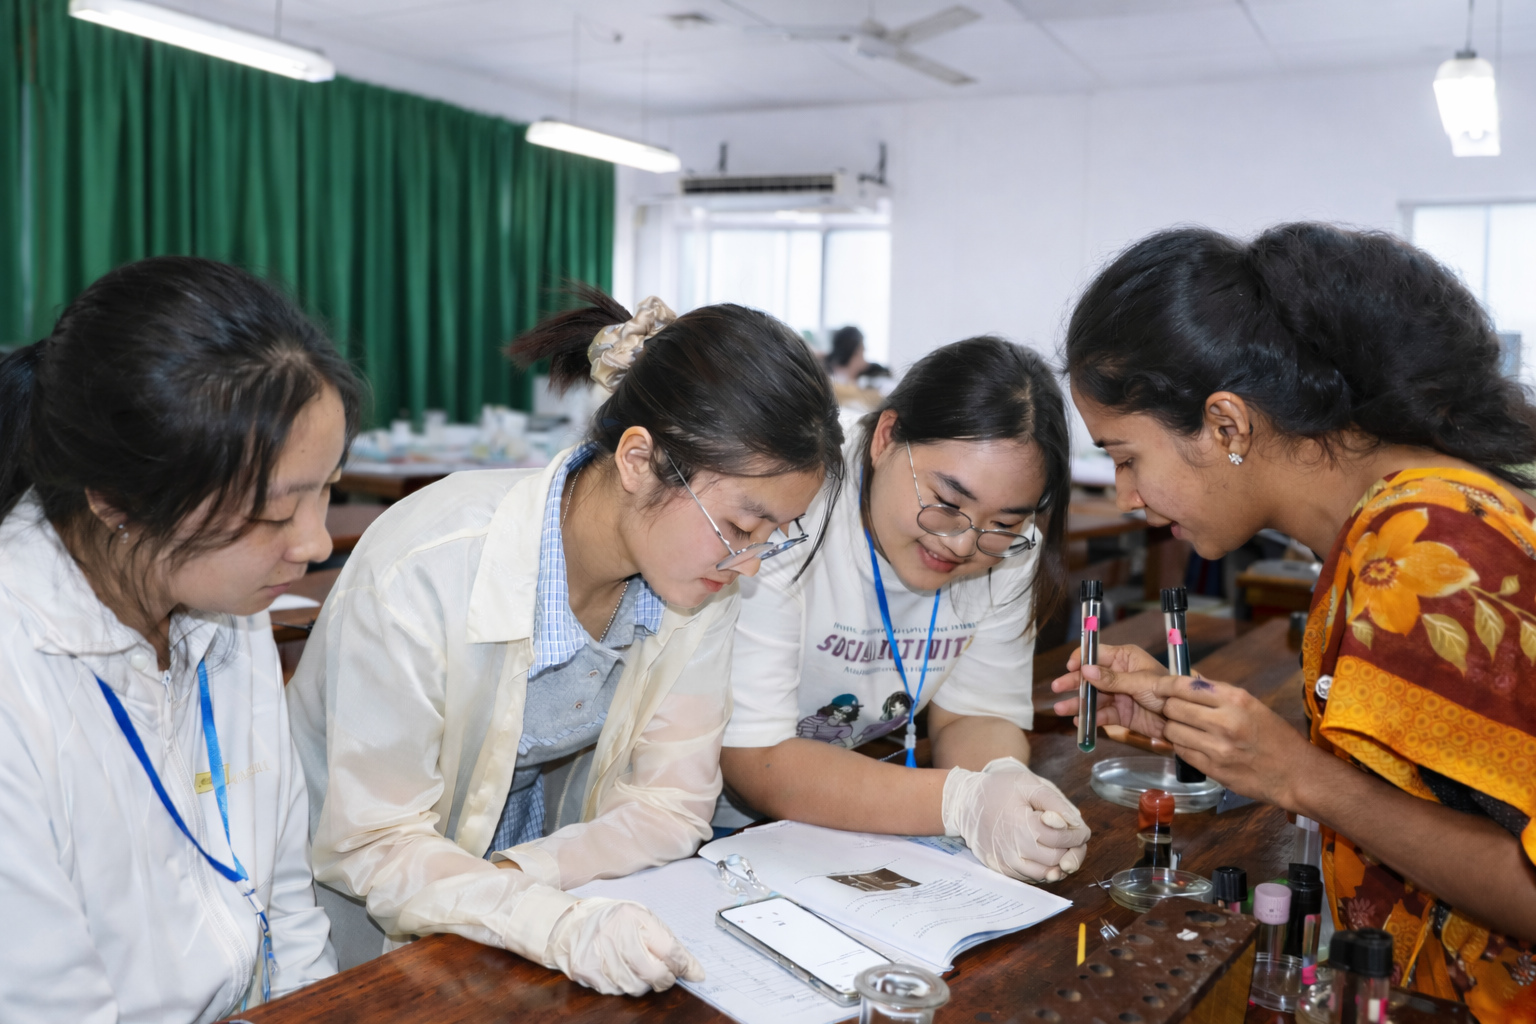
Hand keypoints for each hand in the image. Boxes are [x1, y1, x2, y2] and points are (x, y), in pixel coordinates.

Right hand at [545, 898, 704, 995]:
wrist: (572, 923)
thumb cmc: (615, 921)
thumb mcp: (644, 920)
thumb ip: (671, 944)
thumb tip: (697, 973)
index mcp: (633, 917)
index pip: (669, 950)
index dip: (684, 965)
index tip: (692, 973)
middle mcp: (614, 934)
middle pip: (653, 973)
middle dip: (665, 979)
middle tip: (664, 975)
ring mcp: (598, 953)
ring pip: (635, 986)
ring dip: (643, 983)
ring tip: (638, 968)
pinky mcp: (586, 971)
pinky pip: (615, 991)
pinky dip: (623, 985)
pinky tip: (619, 970)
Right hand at [942, 757, 1090, 881]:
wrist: (965, 803)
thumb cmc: (998, 790)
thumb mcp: (1028, 784)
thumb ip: (1055, 803)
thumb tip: (1076, 824)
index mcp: (1022, 826)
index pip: (1061, 840)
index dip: (1077, 835)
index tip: (1081, 829)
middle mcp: (1013, 850)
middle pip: (1056, 860)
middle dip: (1072, 850)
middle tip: (1074, 838)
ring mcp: (1006, 863)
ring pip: (1046, 874)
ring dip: (1059, 863)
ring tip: (1060, 847)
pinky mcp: (1002, 870)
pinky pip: (1031, 877)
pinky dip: (1043, 868)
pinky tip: (1044, 853)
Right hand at [1049, 643, 1174, 739]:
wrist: (1184, 720)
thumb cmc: (1168, 691)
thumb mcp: (1140, 682)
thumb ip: (1112, 678)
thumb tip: (1086, 670)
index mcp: (1124, 658)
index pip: (1096, 654)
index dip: (1081, 659)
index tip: (1070, 668)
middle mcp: (1118, 675)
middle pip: (1089, 677)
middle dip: (1073, 683)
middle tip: (1057, 689)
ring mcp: (1118, 695)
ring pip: (1092, 698)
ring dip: (1077, 703)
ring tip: (1061, 710)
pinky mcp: (1120, 713)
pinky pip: (1101, 715)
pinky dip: (1090, 718)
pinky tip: (1079, 722)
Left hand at [1058, 662, 1321, 806]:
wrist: (1296, 774)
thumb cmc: (1272, 736)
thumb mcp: (1247, 703)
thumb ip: (1211, 692)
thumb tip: (1182, 678)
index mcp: (1232, 697)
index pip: (1175, 684)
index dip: (1142, 681)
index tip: (1113, 677)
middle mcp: (1223, 720)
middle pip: (1167, 707)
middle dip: (1155, 705)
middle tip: (1145, 701)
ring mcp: (1216, 747)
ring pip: (1170, 730)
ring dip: (1169, 727)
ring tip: (1189, 728)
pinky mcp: (1211, 769)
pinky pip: (1179, 751)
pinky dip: (1177, 745)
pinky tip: (1192, 744)